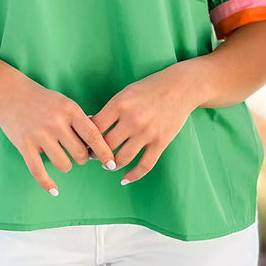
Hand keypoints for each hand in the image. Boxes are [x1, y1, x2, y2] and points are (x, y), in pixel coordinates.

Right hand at [0, 68, 115, 195]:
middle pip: (80, 154)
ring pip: (63, 164)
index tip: (112, 163)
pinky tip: (54, 190)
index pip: (94, 136)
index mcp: (70, 110)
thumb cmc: (41, 98)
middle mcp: (56, 123)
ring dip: (66, 165)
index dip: (105, 152)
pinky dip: (47, 184)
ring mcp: (40, 135)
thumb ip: (80, 120)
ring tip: (62, 157)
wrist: (9, 91)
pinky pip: (38, 171)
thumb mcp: (65, 103)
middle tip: (78, 154)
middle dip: (82, 158)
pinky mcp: (25, 145)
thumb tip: (98, 141)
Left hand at [91, 64, 198, 184]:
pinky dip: (133, 175)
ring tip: (109, 165)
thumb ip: (110, 110)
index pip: (95, 128)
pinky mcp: (161, 142)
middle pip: (106, 146)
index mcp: (120, 104)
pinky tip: (124, 179)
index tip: (84, 142)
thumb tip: (90, 126)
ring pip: (123, 158)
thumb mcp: (126, 93)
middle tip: (94, 156)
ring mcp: (147, 132)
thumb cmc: (149, 88)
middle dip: (97, 155)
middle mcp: (132, 119)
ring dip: (112, 165)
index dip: (86, 138)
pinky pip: (145, 165)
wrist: (180, 87)